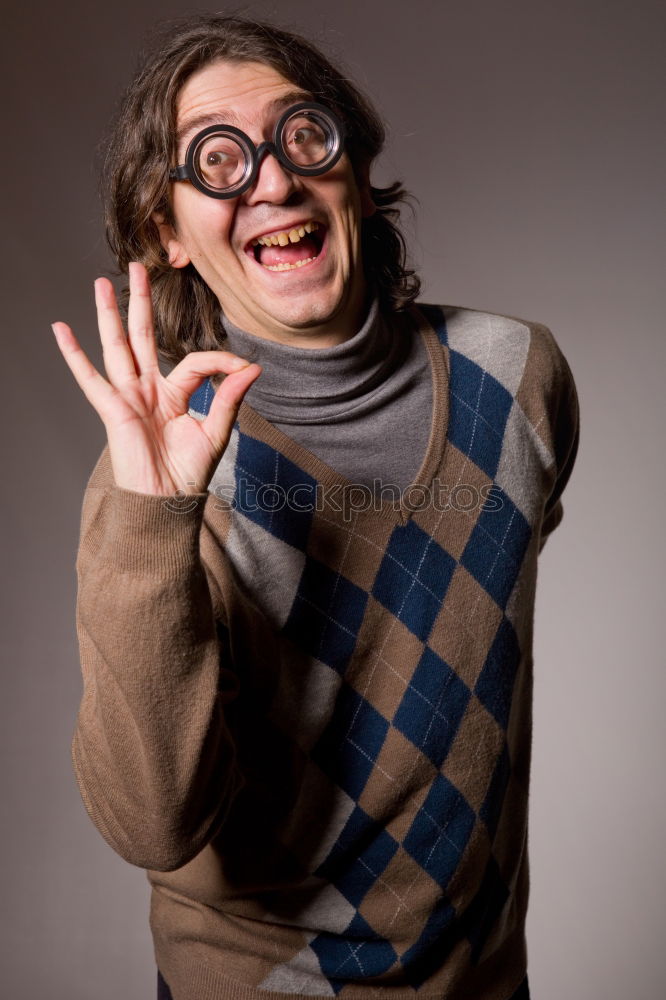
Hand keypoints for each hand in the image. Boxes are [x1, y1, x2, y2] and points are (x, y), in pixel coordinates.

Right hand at [52, 262, 261, 495]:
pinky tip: (61, 330)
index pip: (195, 361)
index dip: (221, 360)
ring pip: (118, 347)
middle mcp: (148, 390)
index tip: (244, 368)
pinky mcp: (113, 410)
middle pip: (143, 337)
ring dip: (108, 315)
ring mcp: (128, 397)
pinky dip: (74, 355)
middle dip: (140, 302)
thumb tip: (253, 367)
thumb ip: (230, 397)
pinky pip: (90, 379)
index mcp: (174, 394)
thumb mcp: (217, 431)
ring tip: (100, 283)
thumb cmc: (189, 473)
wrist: (167, 502)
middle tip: (138, 267)